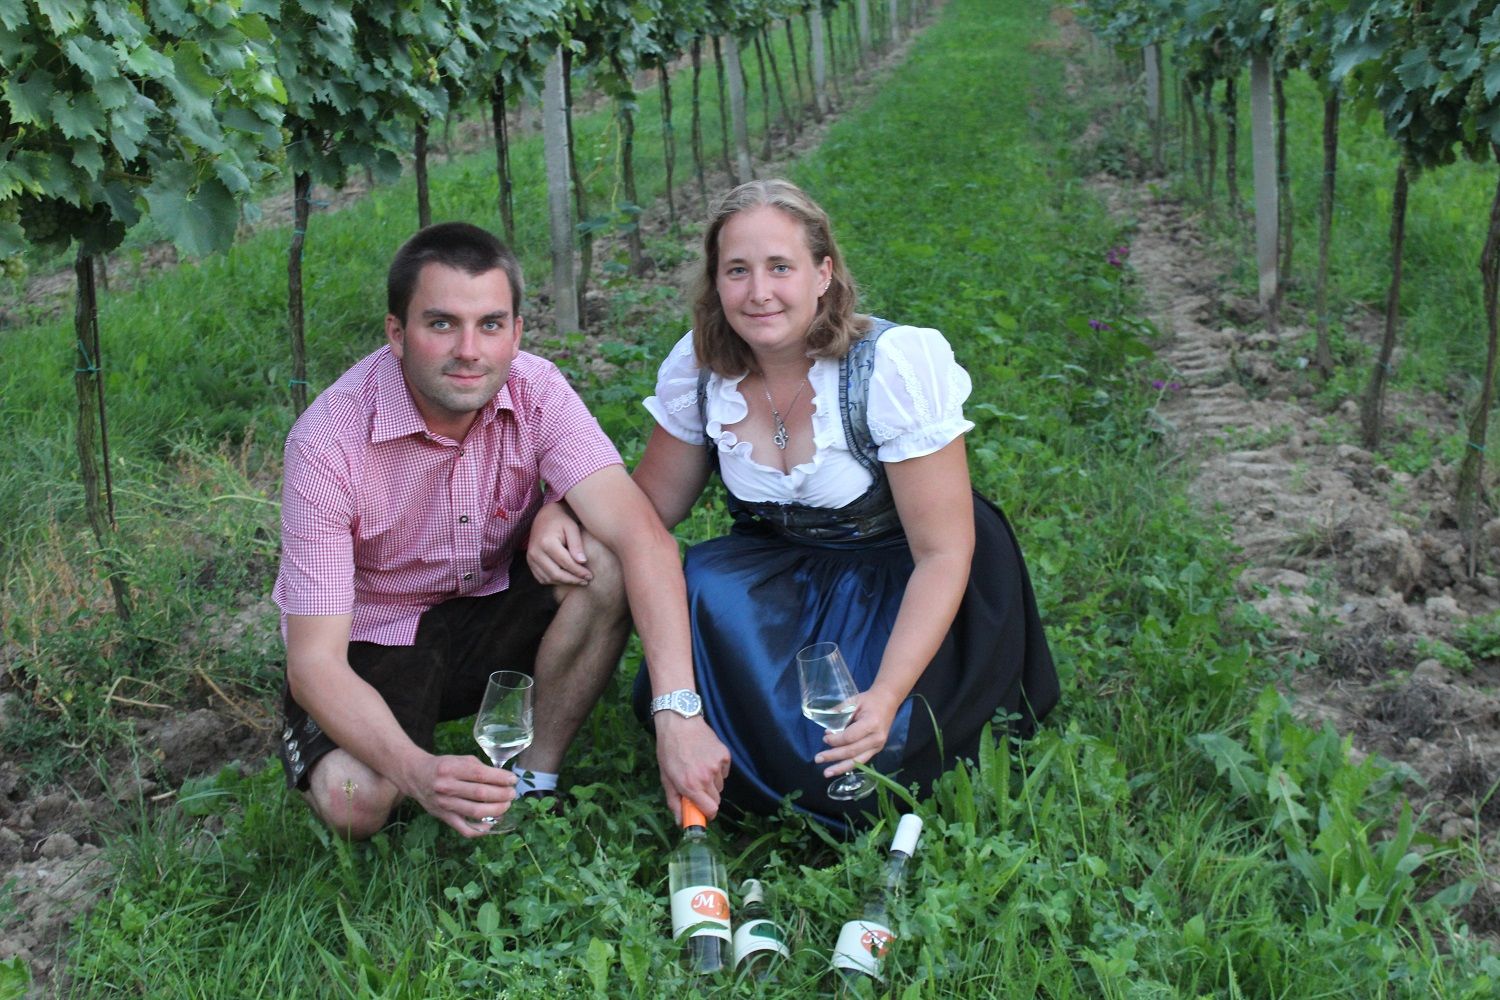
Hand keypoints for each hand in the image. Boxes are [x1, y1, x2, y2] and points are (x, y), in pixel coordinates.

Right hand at [398, 753, 518, 837]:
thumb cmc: (443, 766)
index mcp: (452, 768)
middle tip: (512, 793)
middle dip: (502, 794)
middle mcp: (446, 786)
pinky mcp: (444, 817)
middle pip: (481, 794)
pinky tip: (491, 823)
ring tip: (506, 805)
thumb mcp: (459, 759)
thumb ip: (479, 768)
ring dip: (496, 810)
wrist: (416, 776)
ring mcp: (444, 804)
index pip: (481, 775)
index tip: (513, 780)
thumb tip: (503, 779)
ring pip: (475, 811)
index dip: (500, 778)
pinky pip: (464, 829)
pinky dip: (480, 829)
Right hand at [526, 502, 592, 585]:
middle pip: (556, 574)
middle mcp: (535, 552)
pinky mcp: (530, 562)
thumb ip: (577, 545)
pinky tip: (566, 578)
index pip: (566, 563)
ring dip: (564, 582)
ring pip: (548, 578)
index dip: (579, 572)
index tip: (590, 576)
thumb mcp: (572, 528)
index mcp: (546, 542)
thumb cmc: (562, 521)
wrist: (545, 516)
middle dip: (572, 580)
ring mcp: (530, 558)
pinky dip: (554, 581)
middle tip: (586, 581)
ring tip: (578, 581)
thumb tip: (582, 562)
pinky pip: (541, 578)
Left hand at [654, 714, 729, 821]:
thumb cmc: (668, 750)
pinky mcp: (724, 755)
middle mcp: (705, 777)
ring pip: (720, 785)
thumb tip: (680, 821)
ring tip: (699, 768)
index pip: (711, 810)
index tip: (703, 812)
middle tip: (697, 787)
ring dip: (712, 783)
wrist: (679, 722)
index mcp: (690, 785)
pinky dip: (718, 769)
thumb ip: (674, 801)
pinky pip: (725, 771)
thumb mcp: (666, 777)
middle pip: (716, 800)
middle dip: (707, 798)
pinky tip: (706, 758)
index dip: (707, 814)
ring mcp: (716, 765)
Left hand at [817, 689, 900, 777]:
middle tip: (818, 758)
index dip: (835, 740)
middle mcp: (876, 738)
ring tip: (826, 773)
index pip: (850, 737)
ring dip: (840, 768)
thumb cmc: (869, 700)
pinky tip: (838, 770)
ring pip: (857, 761)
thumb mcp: (853, 701)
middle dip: (833, 756)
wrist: (888, 701)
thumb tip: (827, 729)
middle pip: (852, 751)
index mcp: (871, 723)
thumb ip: (839, 713)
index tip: (824, 737)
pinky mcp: (877, 750)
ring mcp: (878, 746)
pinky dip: (849, 766)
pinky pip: (861, 761)